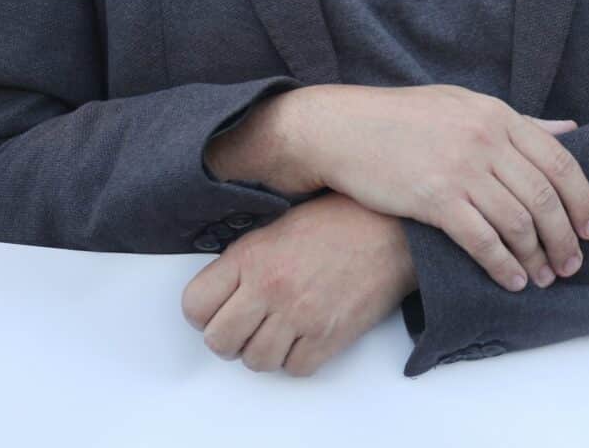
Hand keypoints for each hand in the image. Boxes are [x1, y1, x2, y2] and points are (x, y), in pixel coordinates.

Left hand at [181, 194, 414, 376]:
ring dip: (265, 351)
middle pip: (219, 342)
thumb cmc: (341, 221)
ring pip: (256, 361)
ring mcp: (300, 314)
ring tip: (281, 330)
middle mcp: (271, 287)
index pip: (194, 305)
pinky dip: (298, 359)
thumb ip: (246, 259)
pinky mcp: (329, 335)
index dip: (203, 313)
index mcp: (252, 256)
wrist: (393, 229)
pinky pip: (295, 368)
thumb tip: (222, 292)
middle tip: (247, 327)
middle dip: (229, 339)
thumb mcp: (280, 226)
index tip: (217, 311)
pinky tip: (307, 335)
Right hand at [214, 84, 588, 292]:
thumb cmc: (404, 119)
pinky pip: (482, 239)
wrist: (343, 128)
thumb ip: (518, 122)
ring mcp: (462, 169)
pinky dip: (503, 264)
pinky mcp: (435, 199)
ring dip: (537, 256)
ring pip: (518, 222)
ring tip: (545, 277)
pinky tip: (513, 280)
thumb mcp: (466, 106)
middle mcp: (487, 140)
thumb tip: (568, 130)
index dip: (582, 199)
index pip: (560, 161)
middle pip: (544, 196)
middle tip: (573, 263)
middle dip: (565, 236)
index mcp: (499, 115)